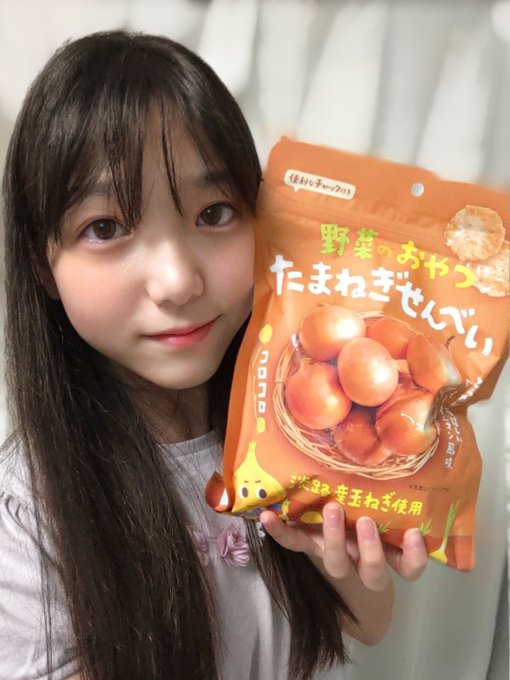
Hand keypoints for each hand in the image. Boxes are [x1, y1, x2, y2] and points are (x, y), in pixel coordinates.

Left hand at [260, 502, 427, 590]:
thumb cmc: (368, 507)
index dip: (414, 557)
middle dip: (370, 548)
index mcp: (387, 551)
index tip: (416, 534)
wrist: (333, 520)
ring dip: (334, 538)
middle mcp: (362, 560)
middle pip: (372, 572)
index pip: (408, 567)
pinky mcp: (309, 545)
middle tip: (366, 521)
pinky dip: (280, 532)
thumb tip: (401, 450)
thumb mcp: (382, 504)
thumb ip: (392, 490)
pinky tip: (267, 516)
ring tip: (332, 508)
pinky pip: (294, 544)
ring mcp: (334, 555)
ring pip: (336, 564)